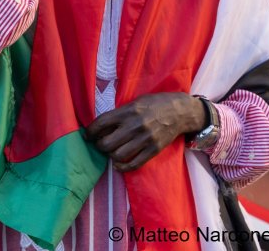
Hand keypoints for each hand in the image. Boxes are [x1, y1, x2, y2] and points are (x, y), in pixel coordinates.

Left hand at [86, 92, 205, 171]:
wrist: (180, 112)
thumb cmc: (155, 104)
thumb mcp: (136, 102)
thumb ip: (120, 113)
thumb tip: (101, 126)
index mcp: (129, 111)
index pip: (101, 124)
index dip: (90, 131)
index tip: (88, 135)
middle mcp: (135, 126)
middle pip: (106, 143)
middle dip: (99, 145)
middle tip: (99, 143)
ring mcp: (145, 139)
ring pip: (118, 155)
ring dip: (110, 155)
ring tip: (111, 151)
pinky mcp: (153, 150)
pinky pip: (134, 164)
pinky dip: (122, 167)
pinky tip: (118, 164)